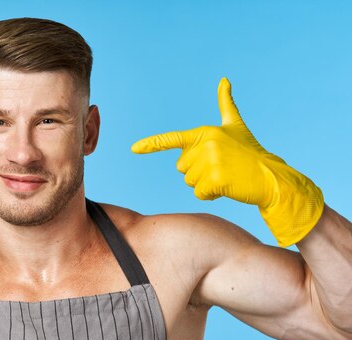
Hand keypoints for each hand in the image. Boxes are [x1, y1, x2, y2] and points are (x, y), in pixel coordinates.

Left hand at [131, 78, 322, 246]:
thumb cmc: (250, 152)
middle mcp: (205, 145)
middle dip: (198, 172)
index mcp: (204, 132)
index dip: (151, 144)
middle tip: (221, 167)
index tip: (133, 149)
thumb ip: (226, 105)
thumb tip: (224, 79)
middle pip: (181, 168)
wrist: (271, 175)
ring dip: (205, 184)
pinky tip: (227, 187)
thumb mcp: (236, 126)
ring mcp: (210, 162)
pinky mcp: (215, 179)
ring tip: (226, 176)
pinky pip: (199, 193)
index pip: (172, 139)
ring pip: (189, 182)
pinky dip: (211, 194)